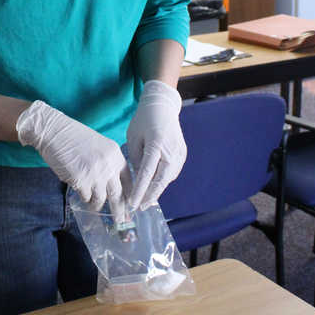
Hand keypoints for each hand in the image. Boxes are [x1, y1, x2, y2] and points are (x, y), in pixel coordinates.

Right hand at [16, 101, 127, 219]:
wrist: (53, 131)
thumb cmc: (73, 138)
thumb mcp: (98, 145)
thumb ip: (107, 162)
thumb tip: (112, 184)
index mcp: (115, 154)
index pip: (129, 179)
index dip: (130, 194)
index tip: (130, 205)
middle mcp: (108, 165)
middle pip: (119, 194)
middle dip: (120, 210)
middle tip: (121, 220)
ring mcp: (95, 173)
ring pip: (101, 199)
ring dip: (97, 204)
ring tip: (94, 207)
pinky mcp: (80, 180)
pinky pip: (85, 197)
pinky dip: (84, 198)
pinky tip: (81, 195)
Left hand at [126, 79, 186, 210]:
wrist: (163, 106)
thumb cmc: (143, 120)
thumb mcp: (133, 137)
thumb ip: (136, 159)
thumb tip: (138, 180)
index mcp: (156, 144)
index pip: (146, 173)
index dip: (140, 191)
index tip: (132, 203)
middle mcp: (170, 149)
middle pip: (161, 180)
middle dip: (150, 196)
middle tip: (140, 208)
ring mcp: (179, 152)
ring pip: (168, 178)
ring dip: (157, 190)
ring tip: (146, 200)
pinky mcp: (182, 153)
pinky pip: (172, 172)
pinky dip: (163, 180)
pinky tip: (155, 187)